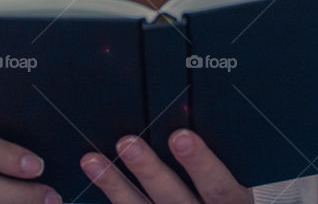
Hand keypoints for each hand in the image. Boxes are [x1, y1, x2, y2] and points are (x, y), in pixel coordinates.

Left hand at [80, 129, 252, 203]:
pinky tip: (87, 183)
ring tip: (92, 160)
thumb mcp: (230, 184)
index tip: (180, 136)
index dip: (201, 163)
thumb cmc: (220, 196)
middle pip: (174, 199)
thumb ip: (210, 162)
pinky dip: (109, 199)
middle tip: (127, 142)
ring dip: (114, 186)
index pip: (220, 186)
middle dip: (149, 171)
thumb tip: (182, 120)